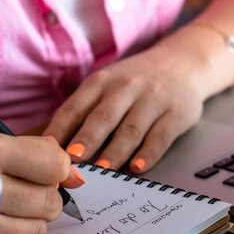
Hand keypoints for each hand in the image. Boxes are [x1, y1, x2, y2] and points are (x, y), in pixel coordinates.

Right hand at [0, 131, 83, 233]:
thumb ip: (36, 153)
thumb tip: (76, 175)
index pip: (55, 165)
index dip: (52, 168)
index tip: (38, 169)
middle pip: (51, 203)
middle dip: (41, 196)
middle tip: (16, 190)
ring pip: (38, 232)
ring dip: (29, 222)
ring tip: (4, 209)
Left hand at [43, 33, 211, 173]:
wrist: (183, 63)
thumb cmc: (136, 83)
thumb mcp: (107, 86)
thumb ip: (85, 112)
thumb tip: (56, 148)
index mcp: (102, 82)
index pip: (76, 107)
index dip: (62, 128)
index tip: (50, 149)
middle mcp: (126, 87)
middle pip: (103, 117)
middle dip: (87, 139)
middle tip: (74, 160)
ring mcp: (153, 99)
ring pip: (131, 128)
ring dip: (115, 151)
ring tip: (103, 170)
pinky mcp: (177, 113)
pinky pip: (161, 136)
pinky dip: (149, 153)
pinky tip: (138, 167)